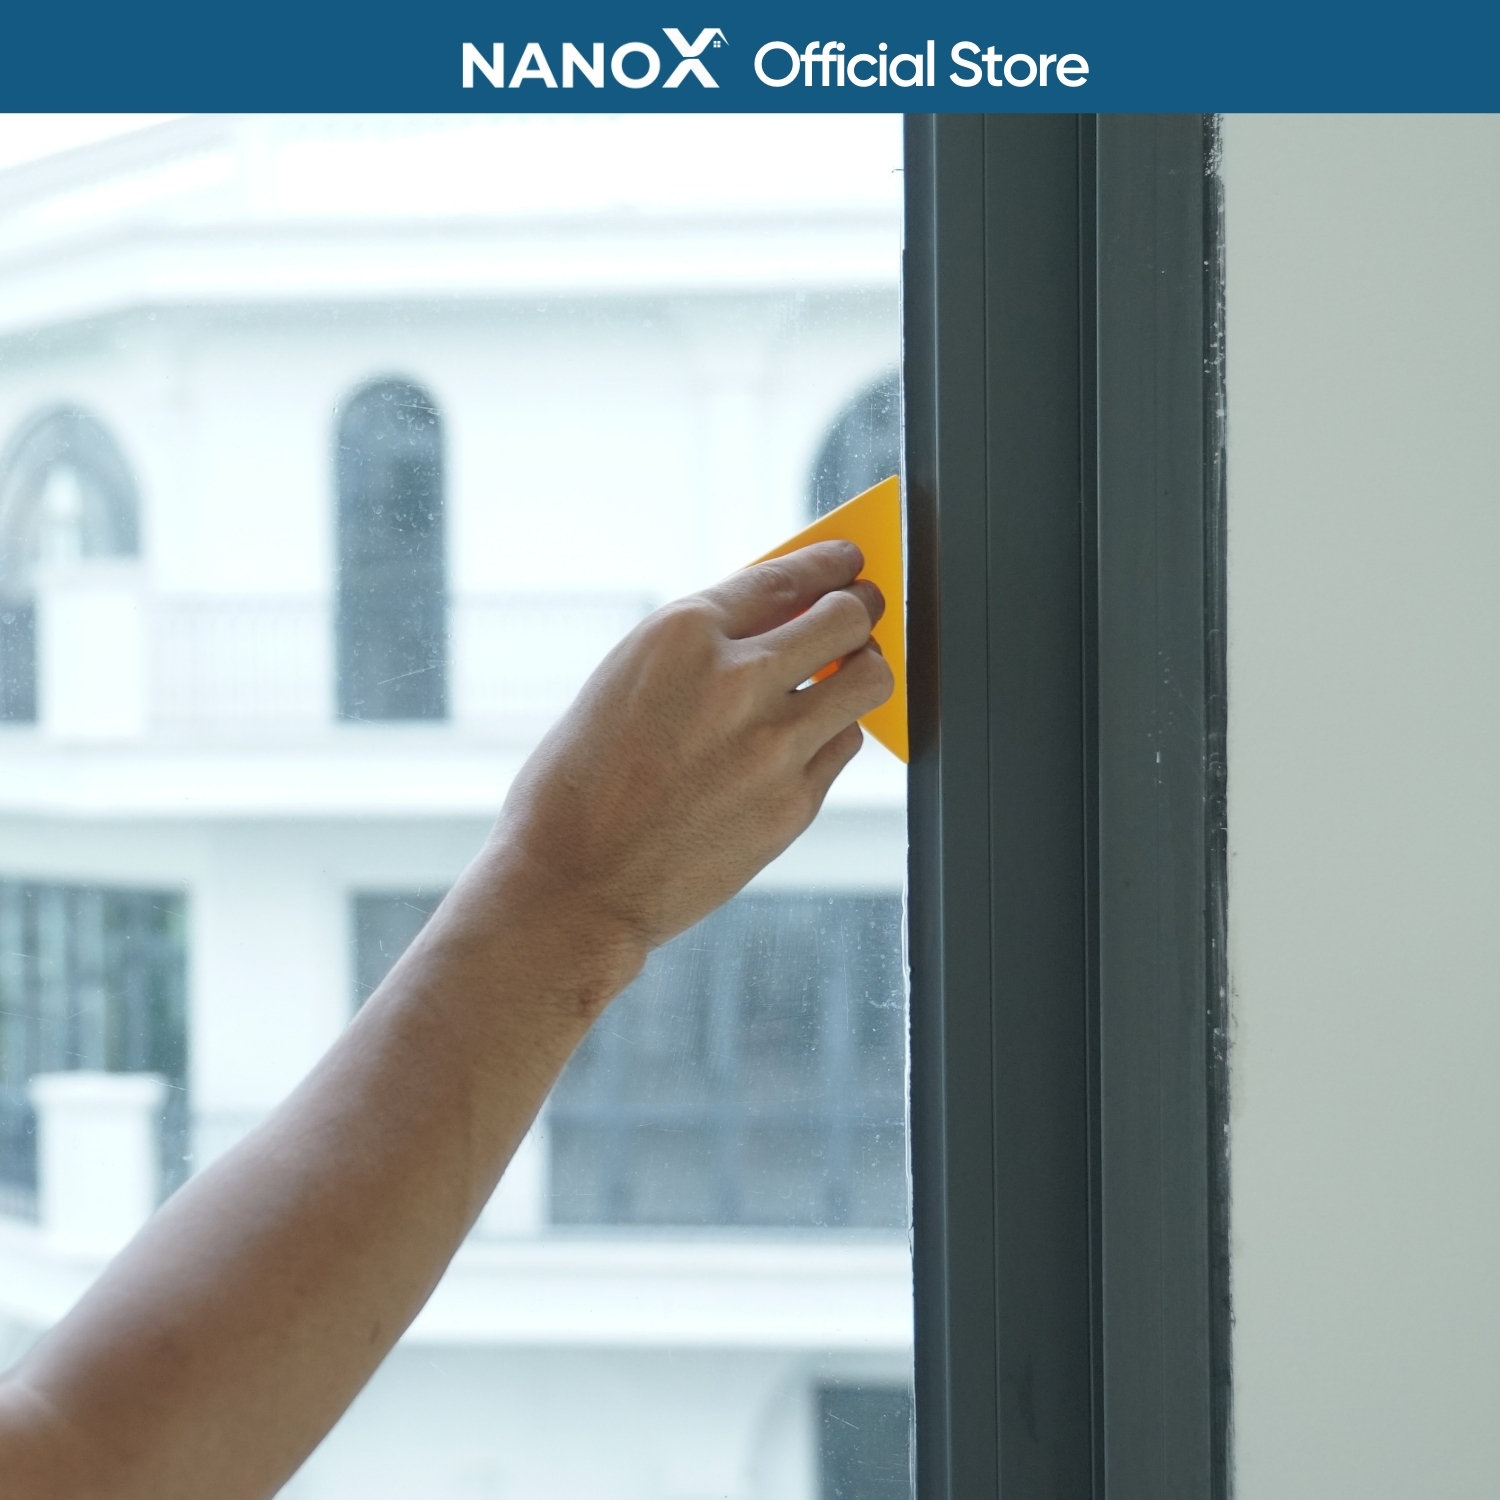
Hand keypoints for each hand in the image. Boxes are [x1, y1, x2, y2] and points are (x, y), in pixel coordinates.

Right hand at [486, 540, 893, 991]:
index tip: (848, 560)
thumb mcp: (623, 684)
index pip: (786, 576)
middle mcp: (737, 680)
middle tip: (863, 609)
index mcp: (681, 636)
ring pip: (868, 679)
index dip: (829, 562)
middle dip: (861, 606)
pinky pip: (844, 745)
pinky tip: (809, 738)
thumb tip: (769, 623)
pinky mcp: (795, 803)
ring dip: (863, 668)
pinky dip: (833, 733)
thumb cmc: (578, 786)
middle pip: (846, 617)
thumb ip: (697, 649)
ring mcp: (774, 744)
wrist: (573, 887)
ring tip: (846, 675)